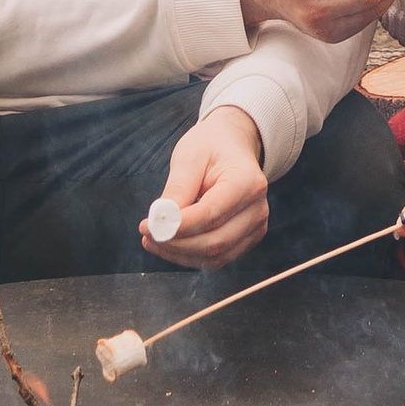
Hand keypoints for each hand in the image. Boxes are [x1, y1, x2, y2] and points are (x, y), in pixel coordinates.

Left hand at [144, 109, 268, 266]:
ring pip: (214, 257)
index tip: (148, 225)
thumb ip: (177, 188)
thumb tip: (161, 222)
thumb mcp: (190, 156)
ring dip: (179, 254)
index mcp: (248, 182)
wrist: (232, 146)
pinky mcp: (247, 240)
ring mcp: (255, 227)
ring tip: (153, 238)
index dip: (177, 226)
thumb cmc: (211, 147)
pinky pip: (217, 259)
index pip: (210, 215)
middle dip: (175, 244)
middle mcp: (257, 209)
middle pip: (214, 242)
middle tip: (147, 233)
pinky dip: (189, 256)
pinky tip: (169, 243)